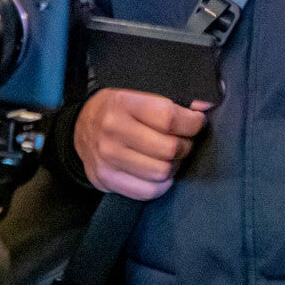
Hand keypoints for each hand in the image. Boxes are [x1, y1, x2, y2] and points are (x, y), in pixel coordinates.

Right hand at [74, 89, 211, 200]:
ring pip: (162, 172)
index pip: (169, 117)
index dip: (192, 123)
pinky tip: (159, 173)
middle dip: (186, 146)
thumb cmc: (116, 110)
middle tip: (184, 142)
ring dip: (174, 166)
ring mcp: (107, 157)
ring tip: (170, 157)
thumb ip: (170, 101)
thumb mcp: (137, 94)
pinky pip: (148, 191)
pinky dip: (161, 184)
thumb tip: (205, 106)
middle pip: (169, 148)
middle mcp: (113, 130)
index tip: (197, 123)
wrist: (79, 130)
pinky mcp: (106, 179)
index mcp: (123, 103)